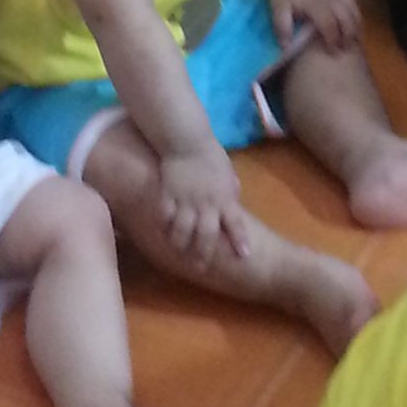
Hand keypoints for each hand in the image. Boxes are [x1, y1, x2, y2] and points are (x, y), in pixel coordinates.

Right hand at [157, 145, 251, 263]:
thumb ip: (231, 189)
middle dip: (204, 254)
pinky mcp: (167, 195)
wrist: (186, 140)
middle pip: (206, 235)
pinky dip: (163, 227)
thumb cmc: (210, 155)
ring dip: (180, 244)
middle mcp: (206, 203)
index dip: (239, 240)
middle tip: (200, 267)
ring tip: (178, 251)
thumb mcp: (228, 172)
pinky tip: (162, 233)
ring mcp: (185, 200)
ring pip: (182, 230)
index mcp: (224, 198)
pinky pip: (164, 216)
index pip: (236, 223)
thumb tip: (235, 198)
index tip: (244, 256)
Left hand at [267, 0, 362, 52]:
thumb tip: (286, 47)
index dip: (333, 40)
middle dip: (349, 36)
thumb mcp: (277, 8)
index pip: (330, 25)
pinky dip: (355, 11)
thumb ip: (282, 27)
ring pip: (354, 9)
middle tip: (346, 50)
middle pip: (347, 19)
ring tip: (352, 39)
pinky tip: (352, 20)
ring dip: (355, 25)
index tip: (333, 53)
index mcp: (315, 3)